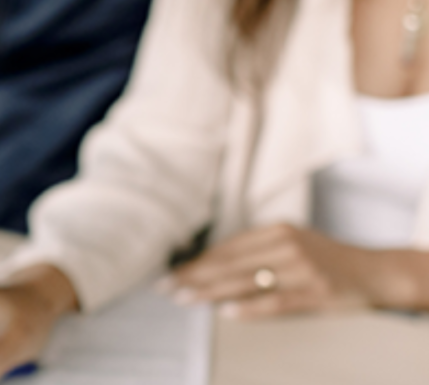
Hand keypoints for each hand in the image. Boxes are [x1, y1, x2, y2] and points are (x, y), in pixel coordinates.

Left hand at [164, 224, 372, 318]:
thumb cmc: (326, 259)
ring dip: (212, 291)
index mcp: (278, 230)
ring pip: (247, 280)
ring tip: (186, 299)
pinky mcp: (316, 292)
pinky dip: (250, 308)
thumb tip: (212, 264)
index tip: (174, 273)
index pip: (228, 247)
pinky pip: (277, 301)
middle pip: (232, 262)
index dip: (198, 261)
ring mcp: (303, 268)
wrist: (376, 272)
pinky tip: (227, 313)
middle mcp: (288, 245)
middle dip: (195, 276)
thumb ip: (258, 249)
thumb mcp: (293, 242)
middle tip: (168, 288)